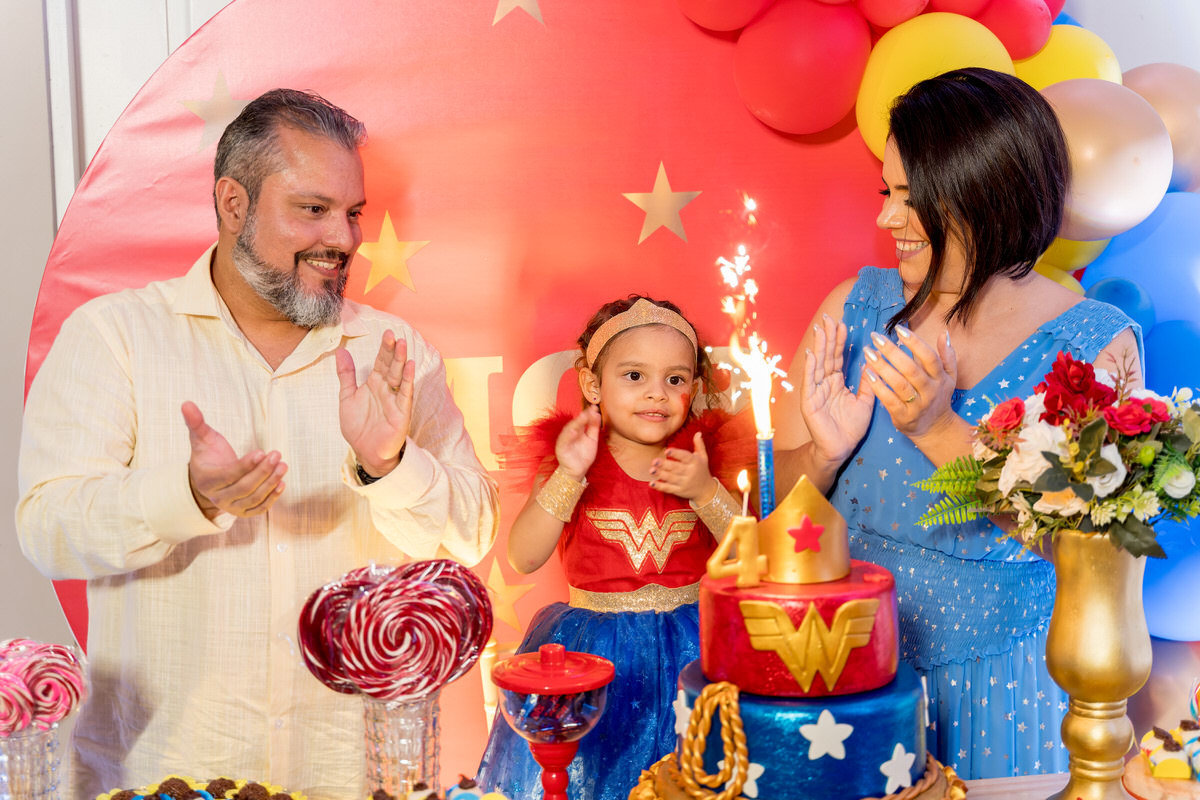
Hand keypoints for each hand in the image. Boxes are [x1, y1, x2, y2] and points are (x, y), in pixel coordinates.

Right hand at [182, 401, 286, 519]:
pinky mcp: (243, 511)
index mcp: (207, 480)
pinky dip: (272, 498)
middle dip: (262, 472)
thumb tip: (187, 403)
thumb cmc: (208, 456)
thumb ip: (196, 423)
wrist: (209, 480)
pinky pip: (259, 508)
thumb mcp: (202, 439)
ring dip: (270, 483)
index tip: (262, 452)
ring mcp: (231, 507)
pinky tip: (282, 482)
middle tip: (277, 454)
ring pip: (253, 498)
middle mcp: (218, 497)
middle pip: (243, 488)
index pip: (228, 475)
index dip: (245, 465)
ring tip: (283, 465)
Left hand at [336, 330, 414, 477]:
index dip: (383, 348)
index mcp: (374, 384)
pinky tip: (409, 367)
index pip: (380, 362)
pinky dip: (407, 380)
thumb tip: (340, 352)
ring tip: (402, 345)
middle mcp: (386, 388)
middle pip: (390, 365)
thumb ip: (346, 376)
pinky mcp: (401, 412)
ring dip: (401, 361)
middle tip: (393, 335)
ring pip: (398, 376)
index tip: (386, 333)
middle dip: (392, 350)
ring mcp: (395, 399)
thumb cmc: (359, 427)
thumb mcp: (347, 398)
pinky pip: (405, 393)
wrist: (366, 452)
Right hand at [555, 405, 599, 480]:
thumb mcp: (592, 439)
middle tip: (590, 410)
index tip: (595, 408)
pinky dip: (568, 436)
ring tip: (583, 416)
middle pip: (576, 423)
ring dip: (576, 423)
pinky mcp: (561, 448)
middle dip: (583, 416)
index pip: (583, 420)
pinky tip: (574, 431)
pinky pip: (564, 441)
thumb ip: (594, 427)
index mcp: (578, 430)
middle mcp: (571, 433)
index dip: (588, 414)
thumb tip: (597, 414)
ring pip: (569, 429)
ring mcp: (565, 440)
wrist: (577, 471)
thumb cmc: (584, 455)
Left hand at [649, 432, 713, 502]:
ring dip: (660, 474)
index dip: (676, 454)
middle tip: (654, 461)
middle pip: (676, 468)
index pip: (685, 457)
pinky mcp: (679, 491)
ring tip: (651, 470)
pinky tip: (652, 483)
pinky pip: (669, 489)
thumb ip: (699, 445)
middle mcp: (690, 473)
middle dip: (665, 465)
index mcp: (694, 462)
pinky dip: (660, 487)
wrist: (706, 490)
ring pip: (671, 478)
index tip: (667, 451)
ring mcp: (684, 483)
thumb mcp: (703, 457)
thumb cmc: (702, 470)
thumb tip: (698, 432)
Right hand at [801, 314, 875, 464]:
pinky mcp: (809, 402)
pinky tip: (812, 353)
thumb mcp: (865, 402)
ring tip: (821, 329)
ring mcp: (815, 391)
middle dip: (827, 337)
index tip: (843, 323)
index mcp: (836, 383)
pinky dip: (810, 367)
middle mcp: (824, 383)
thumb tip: (871, 362)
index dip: (840, 341)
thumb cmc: (850, 428)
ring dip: (819, 346)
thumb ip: (868, 383)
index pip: (838, 357)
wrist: (839, 449)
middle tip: (829, 317)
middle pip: (826, 356)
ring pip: (818, 364)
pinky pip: (810, 381)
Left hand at [862, 325, 957, 438]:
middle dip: (892, 352)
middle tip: (876, 338)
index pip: (929, 357)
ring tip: (868, 353)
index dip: (915, 342)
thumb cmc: (938, 396)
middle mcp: (930, 391)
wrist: (935, 429)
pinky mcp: (904, 417)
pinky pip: (890, 401)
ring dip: (882, 367)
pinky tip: (868, 374)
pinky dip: (879, 388)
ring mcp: (917, 405)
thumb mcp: (949, 377)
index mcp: (940, 378)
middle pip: (911, 369)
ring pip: (899, 384)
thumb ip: (947, 355)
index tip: (898, 329)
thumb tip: (943, 333)